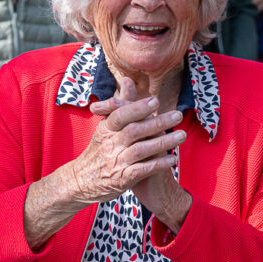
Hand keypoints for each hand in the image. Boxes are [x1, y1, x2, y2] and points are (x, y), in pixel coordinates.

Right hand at [67, 78, 186, 206]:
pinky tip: (172, 159)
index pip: (120, 115)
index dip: (137, 108)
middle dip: (158, 122)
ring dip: (163, 142)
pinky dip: (158, 164)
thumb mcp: (106, 127)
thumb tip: (128, 79)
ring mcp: (116, 161)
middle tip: (178, 115)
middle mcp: (111, 144)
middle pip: (135, 130)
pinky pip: (142, 170)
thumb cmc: (100, 149)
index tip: (156, 101)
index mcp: (106, 129)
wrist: (81, 182)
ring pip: (141, 150)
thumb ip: (121, 104)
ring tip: (182, 135)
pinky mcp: (122, 179)